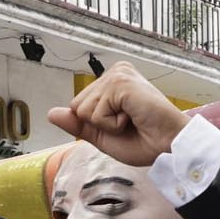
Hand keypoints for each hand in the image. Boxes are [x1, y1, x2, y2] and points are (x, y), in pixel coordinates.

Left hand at [47, 61, 188, 166]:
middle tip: (129, 123)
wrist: (169, 146)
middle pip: (78, 106)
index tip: (124, 124)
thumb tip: (51, 114)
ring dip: (108, 125)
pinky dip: (113, 125)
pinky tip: (134, 117)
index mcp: (112, 80)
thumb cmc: (144, 141)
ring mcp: (118, 75)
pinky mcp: (121, 83)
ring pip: (85, 111)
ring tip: (132, 120)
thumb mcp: (103, 136)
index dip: (97, 124)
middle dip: (100, 124)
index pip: (79, 106)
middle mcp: (115, 72)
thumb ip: (78, 124)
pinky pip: (96, 114)